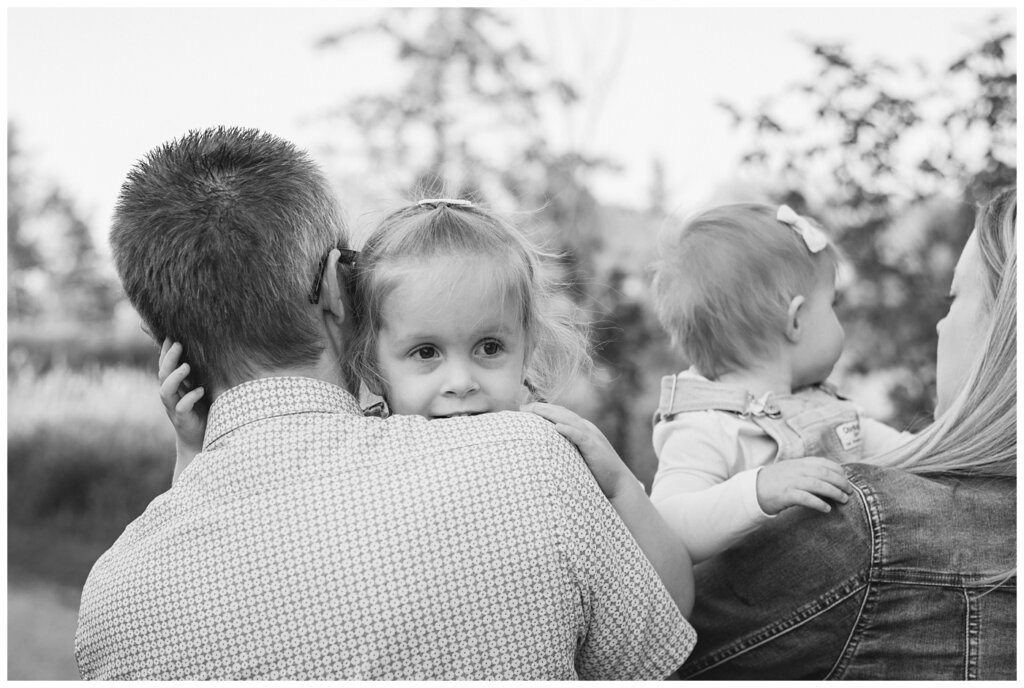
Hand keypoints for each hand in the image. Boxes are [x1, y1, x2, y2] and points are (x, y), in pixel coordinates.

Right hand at [158, 338, 206, 471]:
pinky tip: (200, 391)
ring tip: (187, 366)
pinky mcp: (183, 420)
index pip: (165, 364)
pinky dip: (190, 398)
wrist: (200, 439)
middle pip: (163, 374)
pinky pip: (182, 408)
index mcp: (174, 385)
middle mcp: (171, 395)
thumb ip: (198, 372)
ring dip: (175, 377)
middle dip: (168, 358)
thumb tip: (205, 349)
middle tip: (177, 344)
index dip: (165, 350)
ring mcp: (175, 407)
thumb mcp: (199, 387)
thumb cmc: (202, 409)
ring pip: (166, 391)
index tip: (172, 334)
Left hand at [525, 401, 632, 499]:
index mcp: (583, 429)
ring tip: (534, 410)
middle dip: (542, 408)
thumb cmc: (597, 474)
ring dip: (550, 414)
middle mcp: (587, 428)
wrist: (619, 484)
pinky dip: (569, 430)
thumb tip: (545, 451)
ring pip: (569, 420)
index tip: (525, 409)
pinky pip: (581, 436)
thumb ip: (566, 450)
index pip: (561, 414)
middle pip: (562, 412)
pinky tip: (557, 427)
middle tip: (523, 407)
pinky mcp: (595, 448)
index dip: (544, 409)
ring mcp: (592, 437)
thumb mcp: (579, 457)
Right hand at [756, 457, 851, 514]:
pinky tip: (827, 509)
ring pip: (818, 485)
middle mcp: (796, 470)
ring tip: (843, 500)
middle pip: (824, 473)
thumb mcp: (790, 470)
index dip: (838, 470)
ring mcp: (790, 482)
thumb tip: (829, 477)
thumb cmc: (774, 482)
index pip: (823, 463)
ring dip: (834, 492)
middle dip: (840, 482)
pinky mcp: (785, 495)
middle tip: (850, 491)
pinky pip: (806, 498)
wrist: (752, 490)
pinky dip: (818, 503)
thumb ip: (807, 471)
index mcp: (798, 463)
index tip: (846, 478)